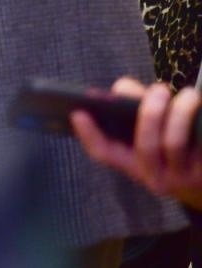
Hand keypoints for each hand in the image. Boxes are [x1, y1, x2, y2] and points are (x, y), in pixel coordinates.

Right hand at [72, 78, 201, 209]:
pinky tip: (200, 106)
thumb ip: (135, 110)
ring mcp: (182, 178)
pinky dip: (199, 121)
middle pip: (146, 146)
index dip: (89, 135)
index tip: (78, 112)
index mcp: (132, 165)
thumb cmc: (175, 151)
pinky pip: (201, 146)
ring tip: (189, 94)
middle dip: (150, 114)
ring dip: (180, 114)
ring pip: (174, 143)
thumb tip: (121, 88)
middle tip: (159, 89)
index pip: (104, 153)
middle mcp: (154, 177)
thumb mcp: (153, 136)